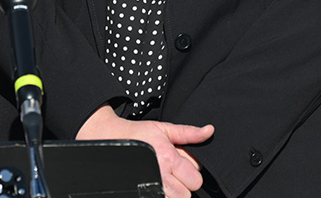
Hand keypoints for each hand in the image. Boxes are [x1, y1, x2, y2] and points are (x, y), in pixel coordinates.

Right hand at [77, 105, 212, 197]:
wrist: (111, 140)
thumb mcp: (164, 128)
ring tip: (164, 179)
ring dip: (173, 193)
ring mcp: (151, 187)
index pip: (196, 178)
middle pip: (187, 194)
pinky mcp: (141, 192)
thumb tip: (209, 131)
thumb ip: (188, 133)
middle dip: (184, 184)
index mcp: (169, 158)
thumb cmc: (138, 134)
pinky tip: (157, 185)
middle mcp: (161, 176)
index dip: (192, 172)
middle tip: (173, 173)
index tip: (182, 166)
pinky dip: (162, 195)